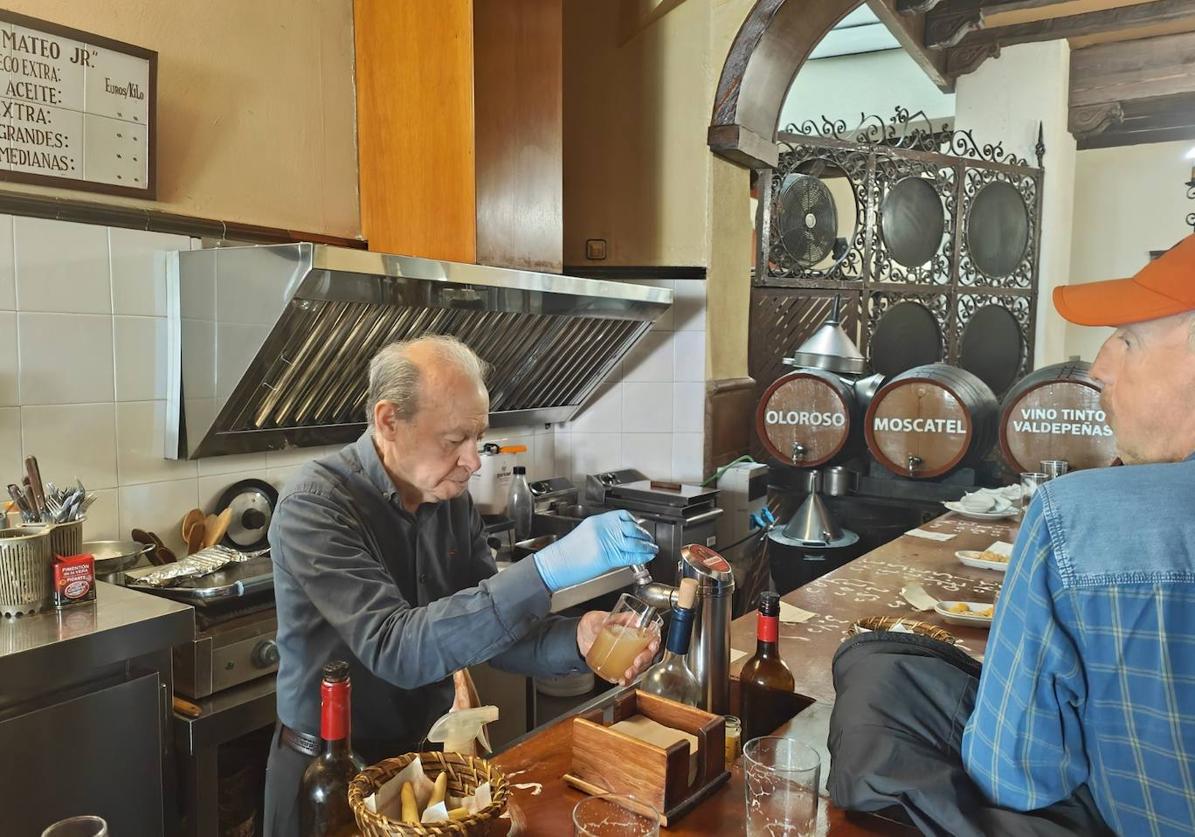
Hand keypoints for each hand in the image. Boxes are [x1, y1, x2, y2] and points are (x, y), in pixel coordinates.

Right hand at [532, 510, 657, 591]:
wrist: (554, 565)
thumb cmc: (566, 554)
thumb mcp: (585, 535)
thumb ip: (602, 534)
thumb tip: (618, 539)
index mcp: (597, 521)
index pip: (622, 516)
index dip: (634, 522)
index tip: (639, 527)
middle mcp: (603, 529)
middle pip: (631, 528)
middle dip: (643, 534)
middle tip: (649, 539)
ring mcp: (605, 542)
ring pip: (634, 541)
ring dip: (646, 545)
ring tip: (651, 549)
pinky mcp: (607, 557)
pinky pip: (630, 555)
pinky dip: (642, 556)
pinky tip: (646, 556)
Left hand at [577, 610, 660, 685]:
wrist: (580, 637)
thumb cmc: (592, 624)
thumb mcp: (598, 618)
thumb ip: (607, 619)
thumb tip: (614, 622)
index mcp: (633, 628)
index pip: (651, 633)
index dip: (655, 640)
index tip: (651, 646)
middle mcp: (634, 643)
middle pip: (648, 652)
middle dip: (645, 659)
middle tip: (637, 662)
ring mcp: (628, 655)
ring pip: (640, 666)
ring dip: (636, 672)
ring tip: (628, 673)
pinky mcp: (620, 665)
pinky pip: (627, 675)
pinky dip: (626, 680)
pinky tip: (622, 680)